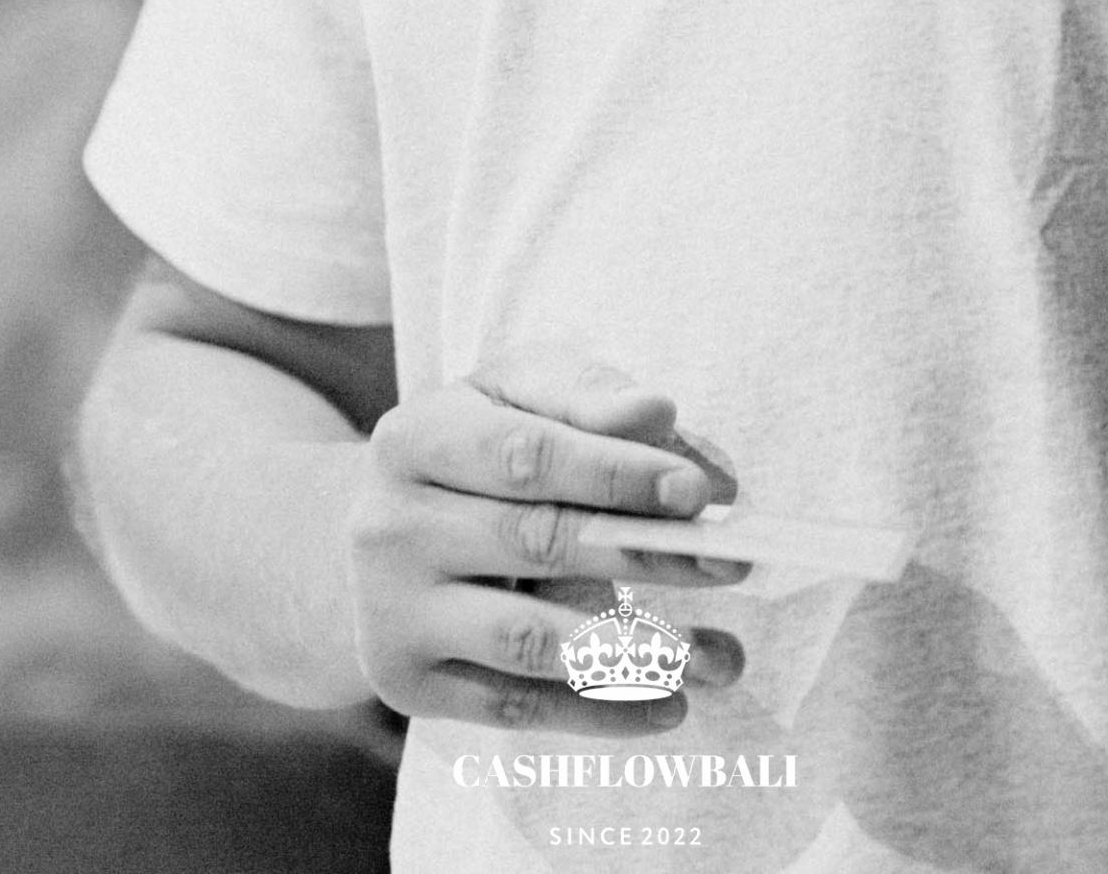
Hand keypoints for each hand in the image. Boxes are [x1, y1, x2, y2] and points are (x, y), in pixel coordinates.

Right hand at [346, 340, 747, 731]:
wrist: (378, 533)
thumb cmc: (474, 448)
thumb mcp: (515, 394)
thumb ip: (587, 395)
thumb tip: (658, 414)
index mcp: (415, 437)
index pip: (528, 456)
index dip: (617, 473)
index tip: (697, 491)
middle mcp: (389, 527)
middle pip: (536, 544)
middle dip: (645, 554)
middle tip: (729, 560)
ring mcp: (393, 613)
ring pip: (526, 640)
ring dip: (634, 651)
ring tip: (717, 655)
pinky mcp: (408, 683)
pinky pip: (514, 708)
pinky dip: (599, 713)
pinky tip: (669, 704)